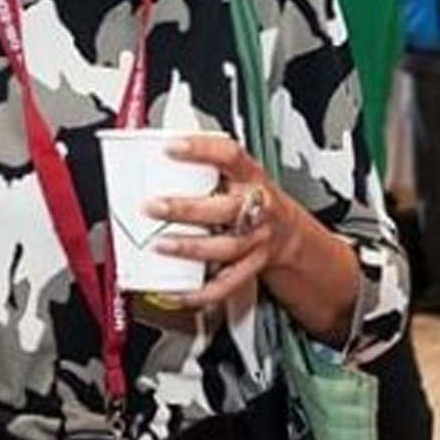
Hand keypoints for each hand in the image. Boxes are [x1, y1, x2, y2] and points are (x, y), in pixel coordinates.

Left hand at [142, 134, 297, 311]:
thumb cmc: (252, 197)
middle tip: (153, 206)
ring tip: (160, 245)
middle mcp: (256, 207)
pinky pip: (227, 283)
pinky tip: (181, 291)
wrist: (286, 232)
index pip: (230, 156)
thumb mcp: (238, 173)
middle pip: (225, 209)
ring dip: (190, 248)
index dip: (202, 149)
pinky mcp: (250, 267)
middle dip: (187, 209)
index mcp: (250, 177)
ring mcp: (255, 240)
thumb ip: (207, 164)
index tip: (171, 147)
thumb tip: (158, 152)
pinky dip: (204, 292)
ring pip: (225, 247)